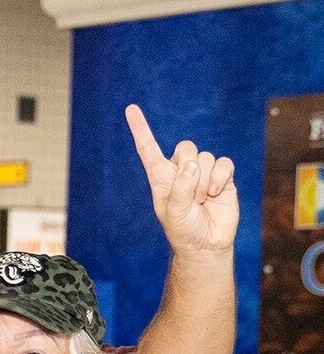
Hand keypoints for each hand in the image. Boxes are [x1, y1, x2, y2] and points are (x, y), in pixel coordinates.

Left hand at [125, 104, 237, 256]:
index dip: (141, 129)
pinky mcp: (222, 177)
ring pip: (206, 157)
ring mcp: (202, 172)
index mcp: (161, 177)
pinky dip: (220, 178)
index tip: (130, 109)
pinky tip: (216, 193)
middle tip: (191, 196)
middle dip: (190, 170)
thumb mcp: (174, 211)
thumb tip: (192, 165)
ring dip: (205, 181)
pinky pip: (224, 163)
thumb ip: (180, 188)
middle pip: (186, 147)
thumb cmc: (184, 230)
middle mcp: (181, 171)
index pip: (148, 149)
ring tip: (202, 201)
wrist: (206, 244)